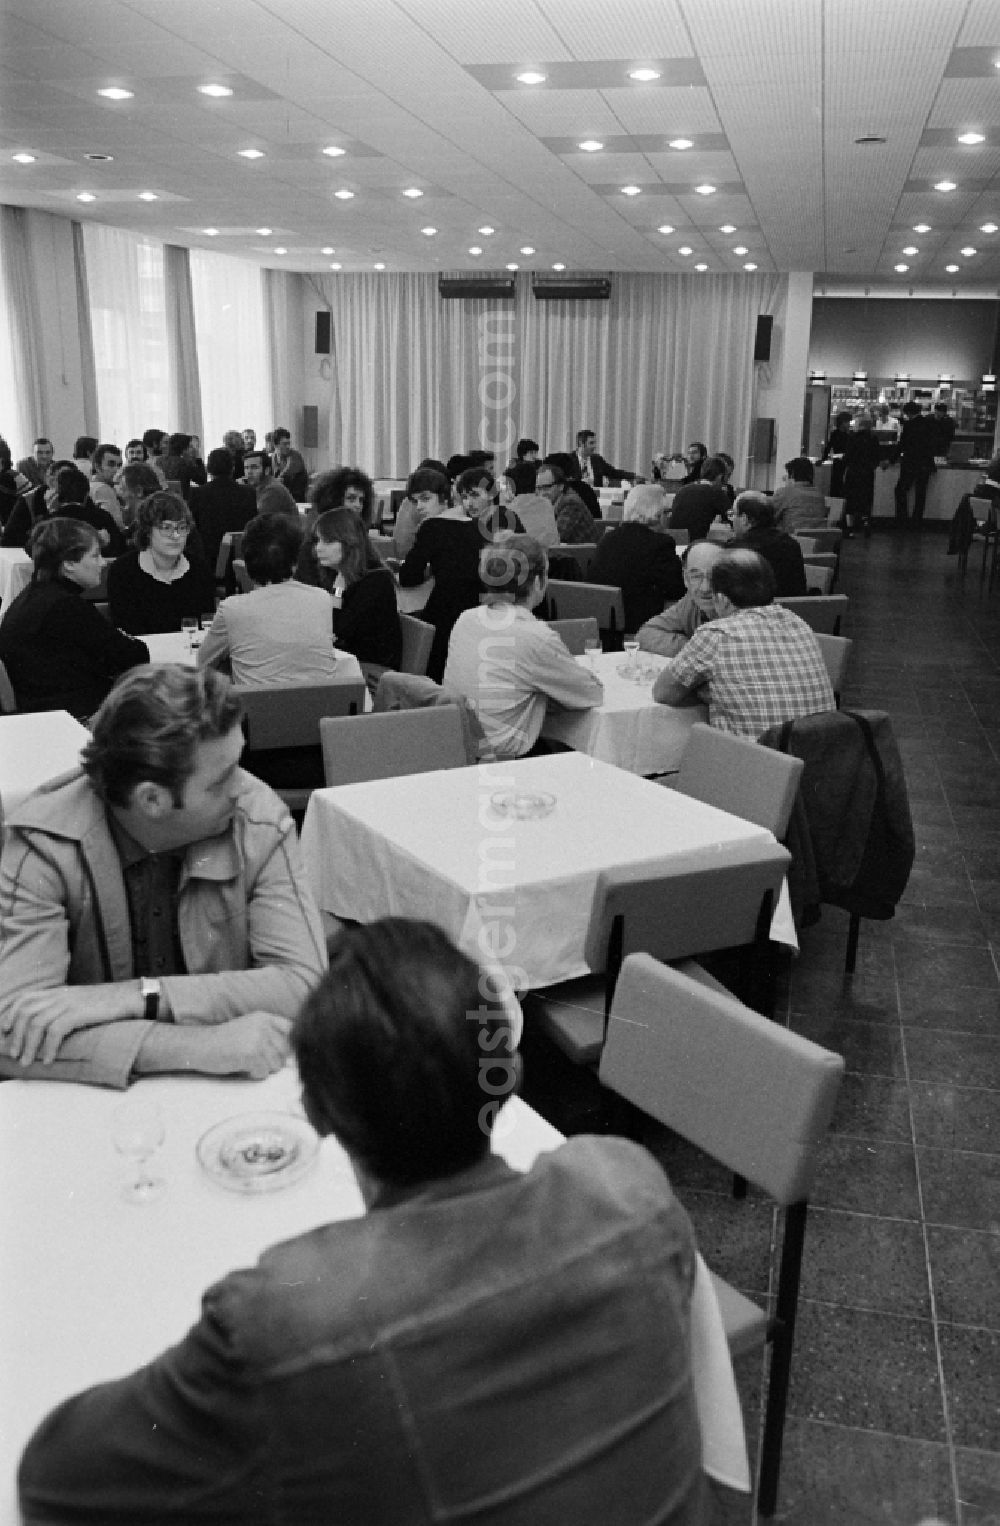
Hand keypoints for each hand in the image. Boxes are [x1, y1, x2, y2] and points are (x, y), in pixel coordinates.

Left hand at [0, 985, 140, 1066]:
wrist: (130, 997)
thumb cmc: (108, 1003)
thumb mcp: (80, 1000)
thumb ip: (63, 1007)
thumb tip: (49, 1025)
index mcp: (58, 991)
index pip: (25, 999)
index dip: (11, 1014)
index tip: (6, 1030)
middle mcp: (59, 995)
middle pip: (26, 1013)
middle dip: (16, 1036)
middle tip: (14, 1054)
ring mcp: (69, 1003)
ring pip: (37, 1023)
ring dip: (28, 1046)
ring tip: (26, 1062)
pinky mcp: (78, 1013)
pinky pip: (55, 1031)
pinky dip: (48, 1047)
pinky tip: (48, 1060)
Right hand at [193, 1012, 291, 1078]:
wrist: (201, 1045)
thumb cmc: (225, 1041)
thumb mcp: (251, 1029)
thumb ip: (271, 1035)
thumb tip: (294, 1055)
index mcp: (265, 1018)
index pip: (292, 1031)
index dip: (290, 1046)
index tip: (280, 1053)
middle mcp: (264, 1026)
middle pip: (285, 1052)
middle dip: (274, 1061)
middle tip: (256, 1059)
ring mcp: (258, 1039)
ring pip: (276, 1064)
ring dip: (263, 1068)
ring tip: (247, 1062)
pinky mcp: (251, 1054)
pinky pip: (263, 1072)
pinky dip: (254, 1074)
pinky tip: (242, 1066)